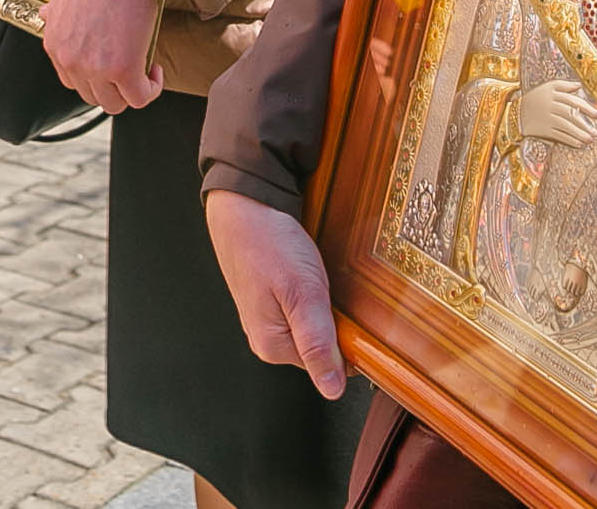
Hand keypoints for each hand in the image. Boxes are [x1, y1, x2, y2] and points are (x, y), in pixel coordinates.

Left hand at [39, 0, 164, 112]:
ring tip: (145, 69)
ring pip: (115, 104)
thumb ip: (56, 12)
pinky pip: (139, 98)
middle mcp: (69, 59)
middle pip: (92, 96)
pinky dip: (151, 88)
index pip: (71, 80)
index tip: (112, 64)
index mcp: (54, 42)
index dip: (95, 76)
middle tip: (132, 65)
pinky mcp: (123, 68)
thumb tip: (46, 16)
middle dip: (114, 85)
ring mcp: (95, 67)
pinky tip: (155, 70)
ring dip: (133, 90)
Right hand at [204, 190, 346, 398]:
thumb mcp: (303, 295)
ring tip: (317, 276)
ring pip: (314, 325)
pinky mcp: (270, 301)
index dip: (348, 341)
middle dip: (335, 320)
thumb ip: (318, 344)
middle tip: (331, 287)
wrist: (245, 206)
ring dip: (325, 305)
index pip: (330, 366)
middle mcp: (268, 340)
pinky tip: (309, 273)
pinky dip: (313, 293)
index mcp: (273, 347)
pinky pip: (303, 309)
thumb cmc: (269, 245)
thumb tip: (331, 390)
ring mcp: (267, 320)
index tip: (351, 314)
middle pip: (322, 346)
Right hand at [517, 80, 596, 147]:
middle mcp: (550, 106)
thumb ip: (564, 85)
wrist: (515, 112)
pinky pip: (558, 135)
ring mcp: (546, 118)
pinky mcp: (542, 130)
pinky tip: (578, 144)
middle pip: (570, 115)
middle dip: (585, 124)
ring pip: (566, 126)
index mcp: (552, 94)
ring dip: (579, 134)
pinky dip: (569, 140)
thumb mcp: (547, 87)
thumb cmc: (534, 98)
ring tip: (590, 139)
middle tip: (596, 132)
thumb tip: (579, 86)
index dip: (586, 108)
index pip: (572, 101)